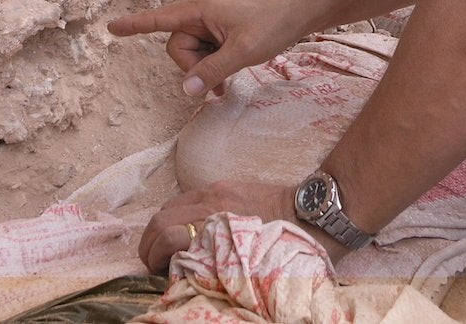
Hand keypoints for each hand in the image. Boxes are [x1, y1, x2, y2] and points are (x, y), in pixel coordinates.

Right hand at [107, 0, 311, 96]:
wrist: (302, 8)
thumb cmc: (273, 23)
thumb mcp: (243, 52)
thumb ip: (212, 71)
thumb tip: (187, 90)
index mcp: (200, 9)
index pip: (159, 19)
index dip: (135, 26)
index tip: (111, 28)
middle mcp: (202, 10)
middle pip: (179, 45)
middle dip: (193, 68)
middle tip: (217, 85)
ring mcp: (214, 18)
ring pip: (194, 50)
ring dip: (206, 68)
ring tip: (228, 82)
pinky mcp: (225, 25)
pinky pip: (208, 47)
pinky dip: (215, 62)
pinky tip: (232, 72)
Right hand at [138, 180, 293, 272]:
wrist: (316, 211)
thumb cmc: (290, 246)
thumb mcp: (252, 267)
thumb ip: (218, 269)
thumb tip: (193, 280)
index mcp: (217, 225)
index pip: (166, 235)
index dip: (153, 257)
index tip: (158, 274)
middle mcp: (212, 203)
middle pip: (161, 219)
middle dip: (149, 243)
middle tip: (152, 264)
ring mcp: (217, 190)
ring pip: (171, 205)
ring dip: (160, 228)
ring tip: (164, 248)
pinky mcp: (224, 184)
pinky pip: (188, 197)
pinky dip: (176, 215)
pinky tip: (184, 230)